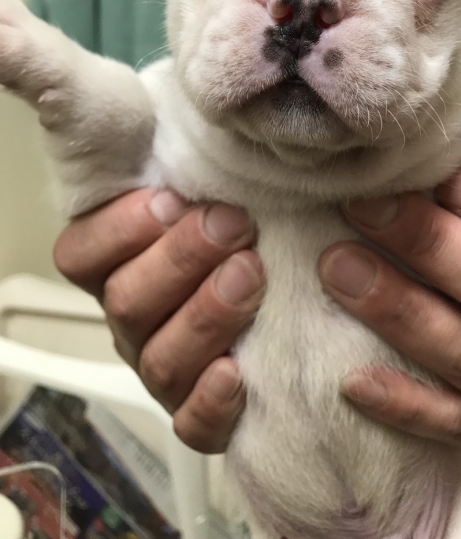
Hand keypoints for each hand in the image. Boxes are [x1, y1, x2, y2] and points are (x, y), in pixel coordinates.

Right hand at [54, 189, 263, 451]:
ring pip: (161, 360)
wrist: (286, 288)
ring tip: (250, 276)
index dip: (122, 229)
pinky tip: (236, 372)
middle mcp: (134, 319)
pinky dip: (211, 401)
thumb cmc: (241, 229)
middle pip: (126, 302)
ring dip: (206, 316)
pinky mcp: (200, 412)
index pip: (81, 254)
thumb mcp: (207, 190)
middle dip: (181, 260)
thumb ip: (186, 170)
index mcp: (118, 264)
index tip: (174, 201)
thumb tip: (182, 130)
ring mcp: (163, 369)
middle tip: (233, 227)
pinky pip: (192, 423)